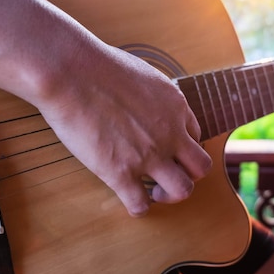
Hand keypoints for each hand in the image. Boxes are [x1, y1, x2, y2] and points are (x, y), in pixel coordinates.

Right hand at [39, 44, 211, 217]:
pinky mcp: (121, 172)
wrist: (72, 72)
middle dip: (188, 175)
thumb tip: (146, 103)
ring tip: (152, 192)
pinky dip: (138, 208)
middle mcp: (170, 133)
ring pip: (182, 190)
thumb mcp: (142, 74)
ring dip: (170, 195)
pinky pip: (140, 205)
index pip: (195, 137)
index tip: (165, 150)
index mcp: (175, 107)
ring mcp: (148, 155)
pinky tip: (128, 199)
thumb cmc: (97, 66)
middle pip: (201, 168)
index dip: (181, 147)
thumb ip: (153, 95)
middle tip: (167, 175)